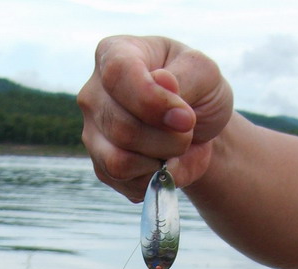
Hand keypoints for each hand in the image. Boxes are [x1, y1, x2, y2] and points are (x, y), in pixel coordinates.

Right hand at [77, 36, 232, 200]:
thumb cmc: (196, 89)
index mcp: (114, 54)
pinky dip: (156, 180)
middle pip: (122, 127)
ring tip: (177, 149)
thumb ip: (186, 78)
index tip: (185, 117)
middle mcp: (93, 95)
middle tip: (189, 132)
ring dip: (161, 163)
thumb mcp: (204, 72)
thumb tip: (163, 86)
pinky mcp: (101, 167)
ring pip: (119, 162)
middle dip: (168, 140)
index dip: (152, 101)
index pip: (118, 75)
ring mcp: (93, 134)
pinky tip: (166, 163)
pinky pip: (126, 184)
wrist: (196, 126)